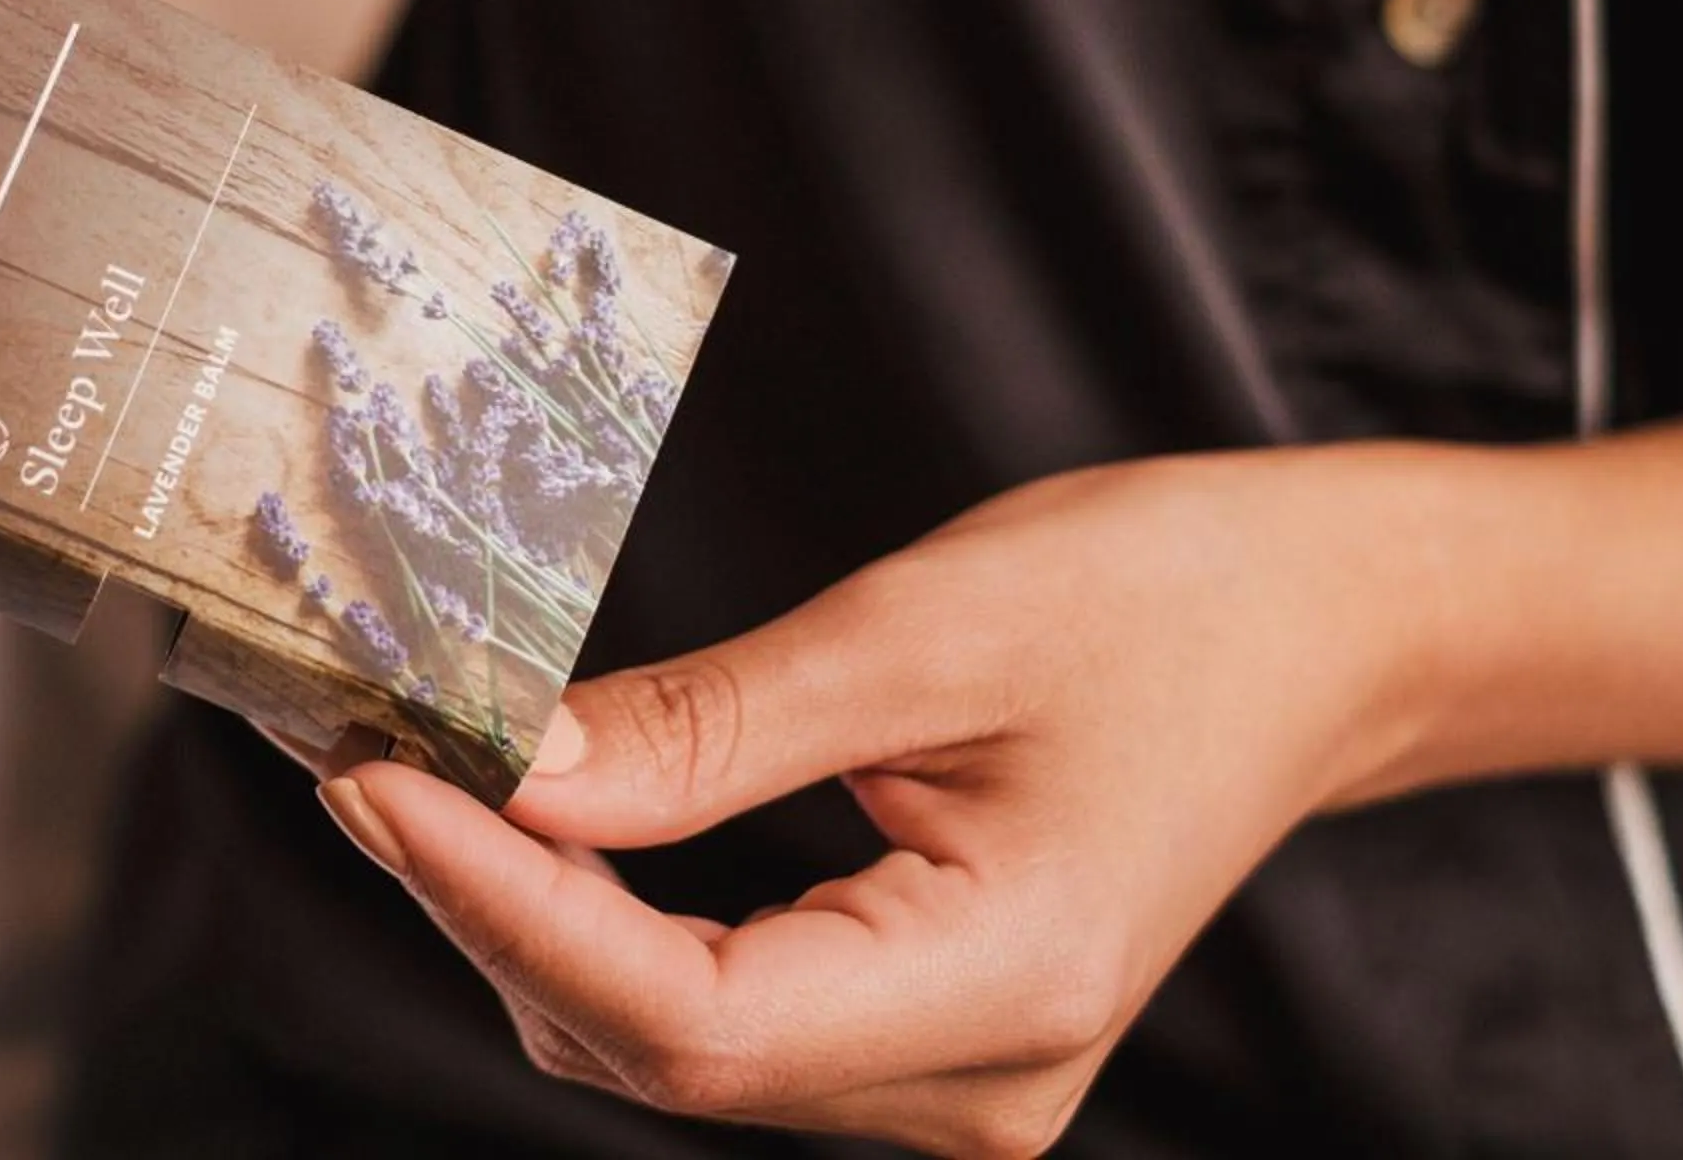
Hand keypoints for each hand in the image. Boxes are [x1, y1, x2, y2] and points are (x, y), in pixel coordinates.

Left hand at [315, 444, 1481, 1157]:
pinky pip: (721, 1007)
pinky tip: (536, 821)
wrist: (1324, 631)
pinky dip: (607, 919)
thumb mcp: (929, 629)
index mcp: (1004, 992)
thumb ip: (711, 725)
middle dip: (486, 903)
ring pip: (669, 1040)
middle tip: (357, 755)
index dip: (505, 906)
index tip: (374, 783)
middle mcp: (975, 1084)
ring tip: (412, 775)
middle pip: (654, 1045)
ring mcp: (954, 1077)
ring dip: (528, 914)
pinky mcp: (923, 1029)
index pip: (685, 1015)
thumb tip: (505, 766)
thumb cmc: (1171, 598)